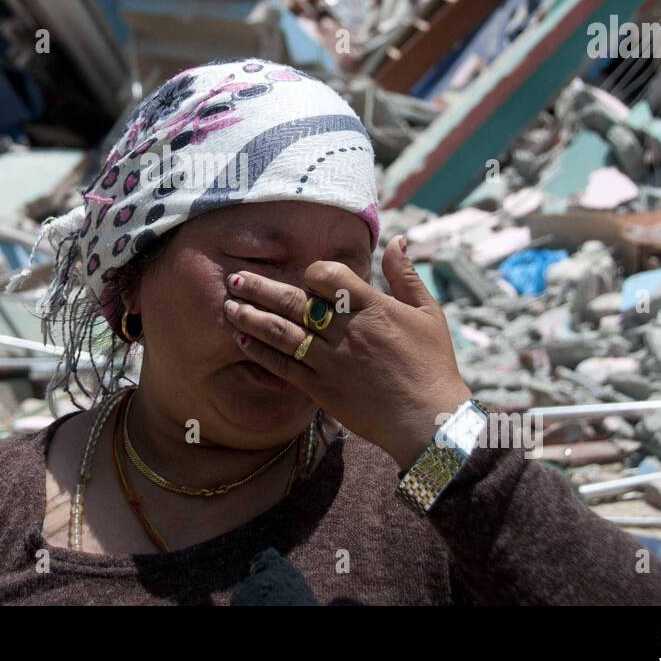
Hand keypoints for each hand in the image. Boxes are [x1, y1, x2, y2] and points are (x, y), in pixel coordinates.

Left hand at [222, 235, 471, 469]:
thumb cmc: (432, 365)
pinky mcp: (322, 389)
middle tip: (235, 279)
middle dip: (260, 288)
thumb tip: (396, 239)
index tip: (303, 274)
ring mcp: (332, 361)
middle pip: (294, 302)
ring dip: (251, 317)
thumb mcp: (427, 314)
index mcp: (373, 308)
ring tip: (227, 306)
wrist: (428, 421)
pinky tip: (242, 339)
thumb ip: (405, 275)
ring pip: (282, 332)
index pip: (330, 276)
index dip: (312, 272)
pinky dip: (261, 352)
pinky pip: (284, 366)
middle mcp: (347, 331)